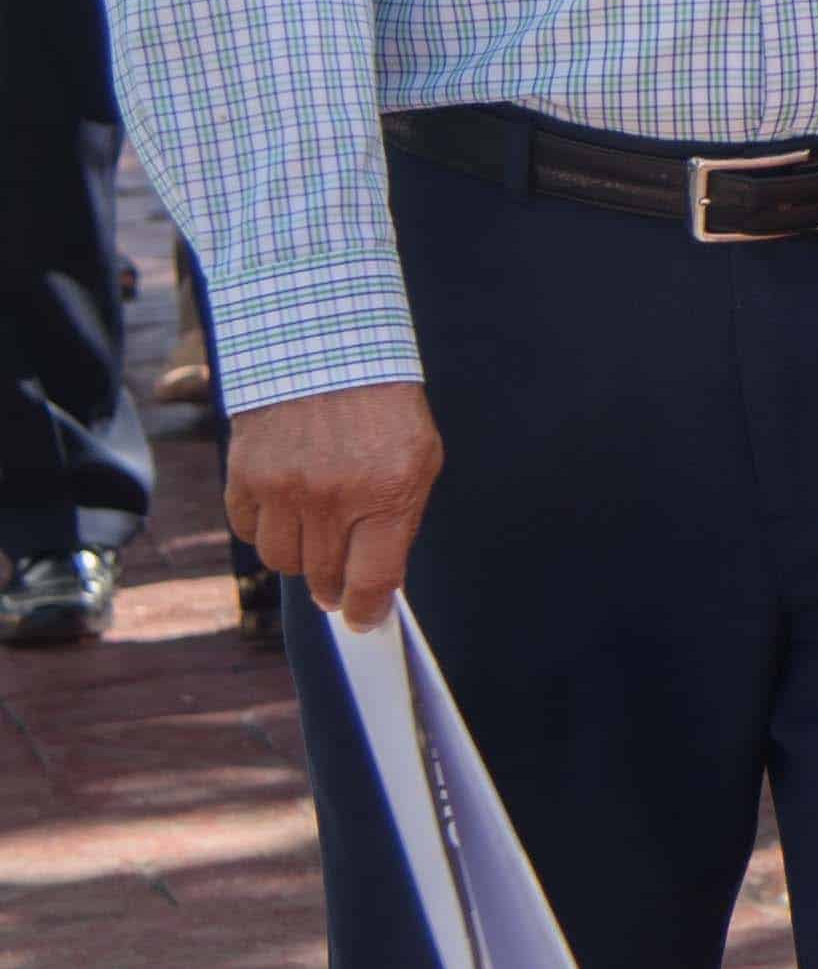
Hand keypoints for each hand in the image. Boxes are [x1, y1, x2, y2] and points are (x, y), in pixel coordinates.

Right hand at [231, 382, 442, 627]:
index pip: (372, 580)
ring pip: (281, 561)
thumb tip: (376, 580)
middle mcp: (335, 498)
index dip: (366, 609)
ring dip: (298, 556)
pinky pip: (247, 531)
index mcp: (388, 495)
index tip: (363, 619)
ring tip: (314, 531)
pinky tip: (283, 505)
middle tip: (336, 581)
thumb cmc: (384, 408)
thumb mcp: (420, 458)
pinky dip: (263, 528)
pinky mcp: (245, 475)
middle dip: (332, 586)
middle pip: (322, 577)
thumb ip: (400, 519)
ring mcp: (285, 488)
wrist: (329, 349)